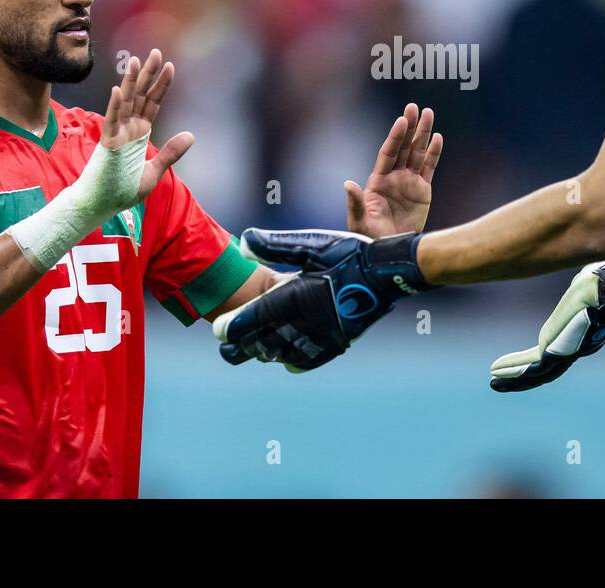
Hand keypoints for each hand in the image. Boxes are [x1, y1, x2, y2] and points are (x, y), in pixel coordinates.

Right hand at [101, 49, 193, 202]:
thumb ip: (170, 153)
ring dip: (131, 81)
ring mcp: (117, 133)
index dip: (162, 85)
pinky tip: (120, 90)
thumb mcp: (154, 171)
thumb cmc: (122, 189)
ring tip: (137, 60)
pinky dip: (115, 106)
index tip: (170, 66)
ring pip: (126, 101)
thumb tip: (191, 135)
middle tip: (157, 52)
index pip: (153, 103)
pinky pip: (111, 121)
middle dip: (149, 74)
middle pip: (141, 95)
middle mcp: (129, 128)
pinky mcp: (107, 143)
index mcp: (140, 132)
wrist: (101, 205)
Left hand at [213, 228, 433, 371]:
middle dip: (241, 346)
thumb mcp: (311, 243)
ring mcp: (322, 336)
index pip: (254, 318)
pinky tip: (286, 360)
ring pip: (282, 355)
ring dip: (264, 353)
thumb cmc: (348, 253)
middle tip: (227, 347)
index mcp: (295, 296)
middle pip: (262, 343)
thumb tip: (242, 243)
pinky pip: (307, 360)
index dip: (233, 326)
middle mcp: (305, 322)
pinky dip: (292, 361)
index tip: (217, 331)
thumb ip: (274, 245)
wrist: (387, 274)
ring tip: (251, 350)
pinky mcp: (337, 344)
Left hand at [345, 104, 441, 237]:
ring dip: (423, 134)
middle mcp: (394, 177)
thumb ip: (356, 203)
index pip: (388, 152)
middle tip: (415, 107)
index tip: (401, 121)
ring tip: (429, 114)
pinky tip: (438, 138)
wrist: (391, 251)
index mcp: (378, 180)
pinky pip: (429, 168)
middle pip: (403, 147)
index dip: (395, 136)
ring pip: (417, 153)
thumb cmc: (371, 237)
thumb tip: (348, 184)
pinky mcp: (423, 190)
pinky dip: (434, 153)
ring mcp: (409, 182)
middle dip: (409, 127)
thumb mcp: (360, 222)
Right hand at [489, 255, 604, 391]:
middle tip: (498, 380)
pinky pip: (531, 369)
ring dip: (512, 378)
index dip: (534, 360)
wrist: (603, 288)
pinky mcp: (556, 353)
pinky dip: (512, 372)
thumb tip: (583, 278)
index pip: (552, 354)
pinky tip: (496, 373)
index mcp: (578, 336)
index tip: (520, 361)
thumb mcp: (586, 288)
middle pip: (542, 370)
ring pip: (534, 373)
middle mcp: (571, 349)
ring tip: (493, 382)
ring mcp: (564, 353)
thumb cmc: (599, 281)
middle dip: (519, 377)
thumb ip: (581, 291)